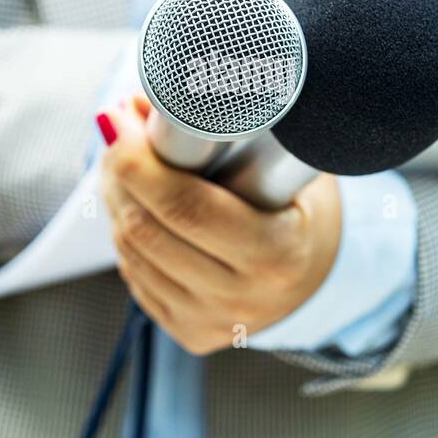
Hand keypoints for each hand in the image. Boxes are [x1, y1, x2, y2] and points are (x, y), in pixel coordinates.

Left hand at [97, 94, 341, 354]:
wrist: (321, 278)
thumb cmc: (299, 207)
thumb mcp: (287, 165)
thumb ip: (225, 132)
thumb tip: (143, 104)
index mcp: (276, 253)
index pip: (184, 206)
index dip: (139, 159)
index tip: (121, 115)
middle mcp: (241, 297)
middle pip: (145, 229)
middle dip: (120, 171)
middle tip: (117, 129)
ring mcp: (211, 321)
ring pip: (131, 252)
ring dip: (117, 199)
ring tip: (126, 162)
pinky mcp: (189, 332)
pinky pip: (135, 277)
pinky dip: (127, 234)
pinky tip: (139, 206)